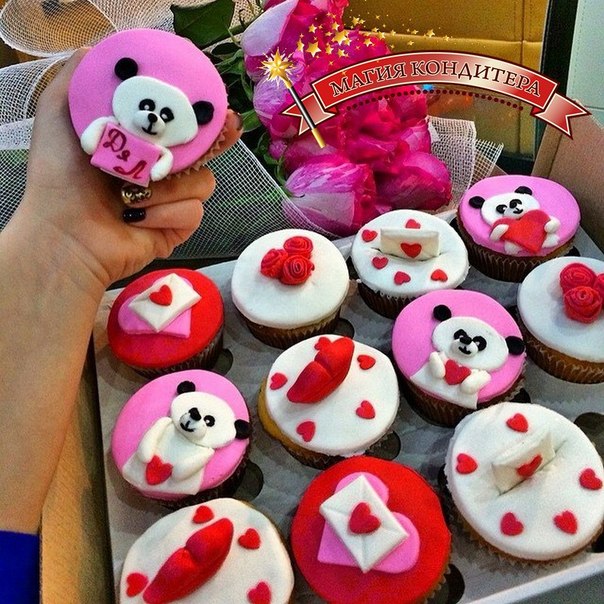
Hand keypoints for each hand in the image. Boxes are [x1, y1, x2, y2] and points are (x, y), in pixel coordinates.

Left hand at [16, 49, 241, 291]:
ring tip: (133, 191)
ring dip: (168, 185)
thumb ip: (78, 80)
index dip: (203, 116)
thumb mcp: (59, 116)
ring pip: (203, 182)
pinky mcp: (179, 228)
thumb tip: (98, 50)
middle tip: (227, 130)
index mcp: (141, 146)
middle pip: (206, 153)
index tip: (218, 106)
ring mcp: (173, 202)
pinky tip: (135, 216)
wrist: (65, 233)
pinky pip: (193, 211)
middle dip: (217, 141)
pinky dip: (164, 213)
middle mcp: (162, 172)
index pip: (181, 127)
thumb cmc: (60, 177)